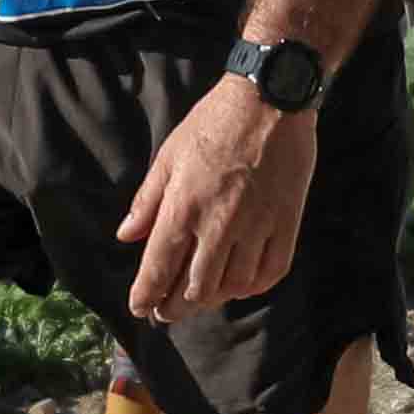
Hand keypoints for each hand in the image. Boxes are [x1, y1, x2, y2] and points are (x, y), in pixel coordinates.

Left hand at [116, 77, 317, 321]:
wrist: (269, 100)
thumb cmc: (212, 123)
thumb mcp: (169, 156)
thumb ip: (147, 201)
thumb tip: (126, 236)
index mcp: (183, 207)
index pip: (158, 268)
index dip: (146, 296)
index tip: (140, 309)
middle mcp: (219, 224)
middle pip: (194, 288)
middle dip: (175, 308)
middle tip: (166, 313)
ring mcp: (257, 226)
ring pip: (232, 287)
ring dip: (212, 299)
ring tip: (199, 299)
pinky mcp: (287, 223)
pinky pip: (270, 272)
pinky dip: (252, 287)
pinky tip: (239, 285)